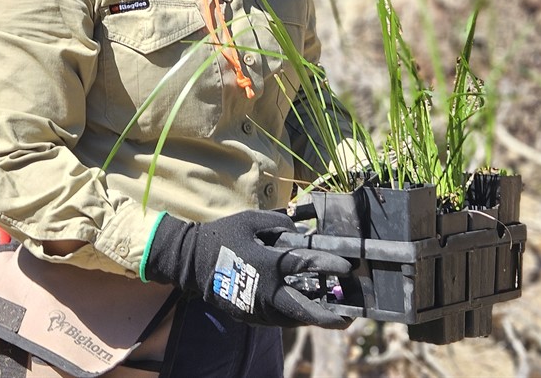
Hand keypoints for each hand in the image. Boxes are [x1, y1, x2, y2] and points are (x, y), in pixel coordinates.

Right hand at [142, 209, 350, 327]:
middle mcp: (266, 291)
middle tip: (349, 317)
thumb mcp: (250, 221)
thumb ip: (278, 223)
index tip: (348, 266)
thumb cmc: (222, 237)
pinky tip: (307, 311)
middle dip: (330, 315)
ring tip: (335, 315)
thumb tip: (301, 230)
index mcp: (268, 264)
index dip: (330, 265)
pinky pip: (279, 319)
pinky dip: (296, 316)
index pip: (306, 266)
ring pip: (293, 319)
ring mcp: (258, 308)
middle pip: (304, 310)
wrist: (191, 263)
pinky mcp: (251, 316)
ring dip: (315, 317)